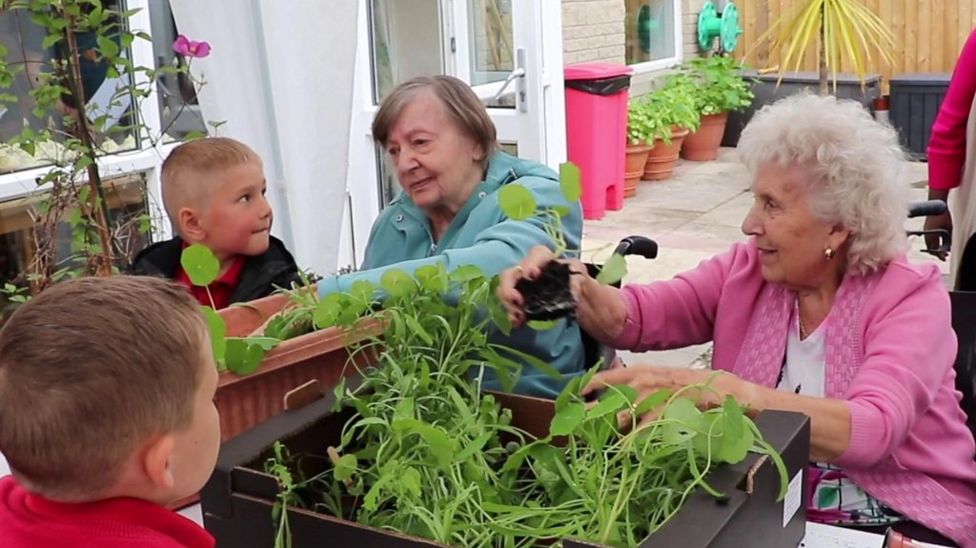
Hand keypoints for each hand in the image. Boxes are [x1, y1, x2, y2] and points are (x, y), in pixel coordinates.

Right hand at [496, 245, 582, 326]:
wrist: (579, 301)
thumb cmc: (579, 283)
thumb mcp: (582, 274)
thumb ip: (577, 274)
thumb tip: (571, 284)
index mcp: (546, 260)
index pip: (536, 254)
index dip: (530, 263)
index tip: (532, 276)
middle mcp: (529, 270)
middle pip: (511, 274)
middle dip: (508, 287)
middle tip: (516, 301)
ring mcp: (522, 286)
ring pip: (505, 290)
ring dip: (508, 303)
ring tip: (518, 316)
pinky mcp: (522, 302)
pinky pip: (510, 305)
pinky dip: (511, 314)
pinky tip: (517, 322)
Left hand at [581, 364, 761, 424]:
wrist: (754, 400)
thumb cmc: (717, 399)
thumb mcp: (682, 393)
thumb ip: (657, 399)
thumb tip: (626, 415)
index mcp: (666, 373)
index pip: (628, 372)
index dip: (603, 379)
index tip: (579, 389)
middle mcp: (670, 376)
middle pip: (630, 382)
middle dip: (603, 396)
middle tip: (579, 412)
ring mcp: (682, 388)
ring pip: (645, 396)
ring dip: (622, 411)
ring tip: (602, 427)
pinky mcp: (694, 402)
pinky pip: (664, 414)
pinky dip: (646, 428)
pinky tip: (632, 440)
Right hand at [924, 210, 951, 260]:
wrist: (938, 205)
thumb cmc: (943, 216)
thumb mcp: (949, 229)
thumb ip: (948, 240)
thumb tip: (948, 249)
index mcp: (931, 236)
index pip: (933, 250)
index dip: (939, 255)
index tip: (944, 258)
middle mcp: (926, 235)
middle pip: (930, 248)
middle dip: (936, 253)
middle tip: (944, 255)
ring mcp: (925, 231)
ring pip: (929, 244)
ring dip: (934, 248)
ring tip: (941, 249)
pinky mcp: (926, 228)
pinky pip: (928, 239)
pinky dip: (932, 242)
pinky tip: (937, 242)